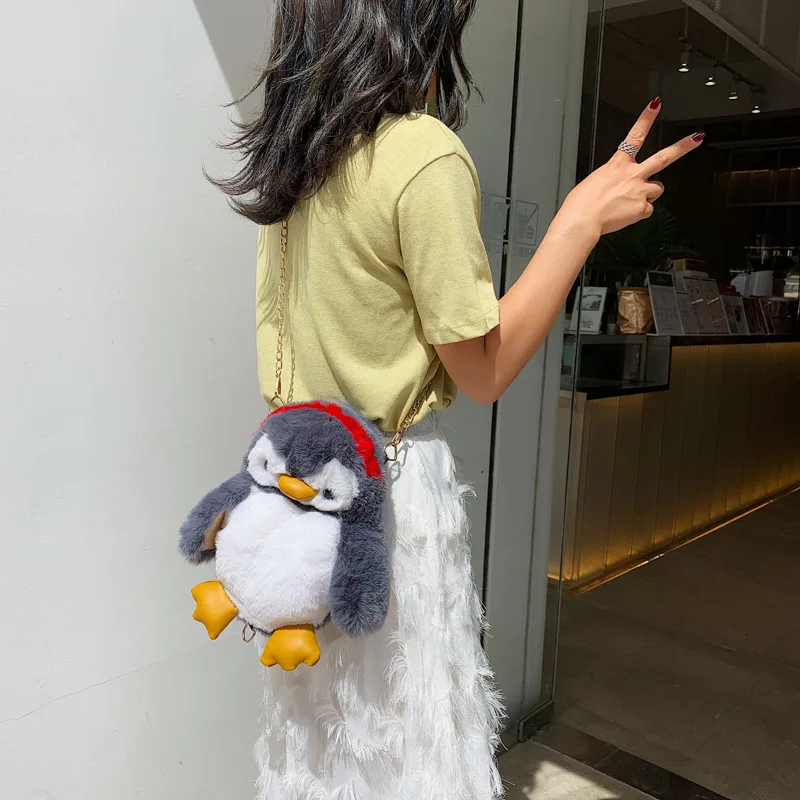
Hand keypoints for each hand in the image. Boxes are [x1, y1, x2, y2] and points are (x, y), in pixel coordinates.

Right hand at [557, 98, 704, 238]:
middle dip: (682, 147)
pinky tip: (626, 214)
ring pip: (657, 188)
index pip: (635, 135)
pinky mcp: (642, 208)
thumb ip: (613, 179)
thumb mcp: (595, 182)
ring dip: (649, 193)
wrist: (582, 220)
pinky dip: (639, 213)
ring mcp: (640, 191)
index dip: (646, 118)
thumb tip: (621, 187)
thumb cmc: (581, 203)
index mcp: (617, 164)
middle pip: (663, 157)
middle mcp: (632, 175)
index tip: (656, 105)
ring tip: (632, 200)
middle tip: (697, 137)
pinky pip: (647, 210)